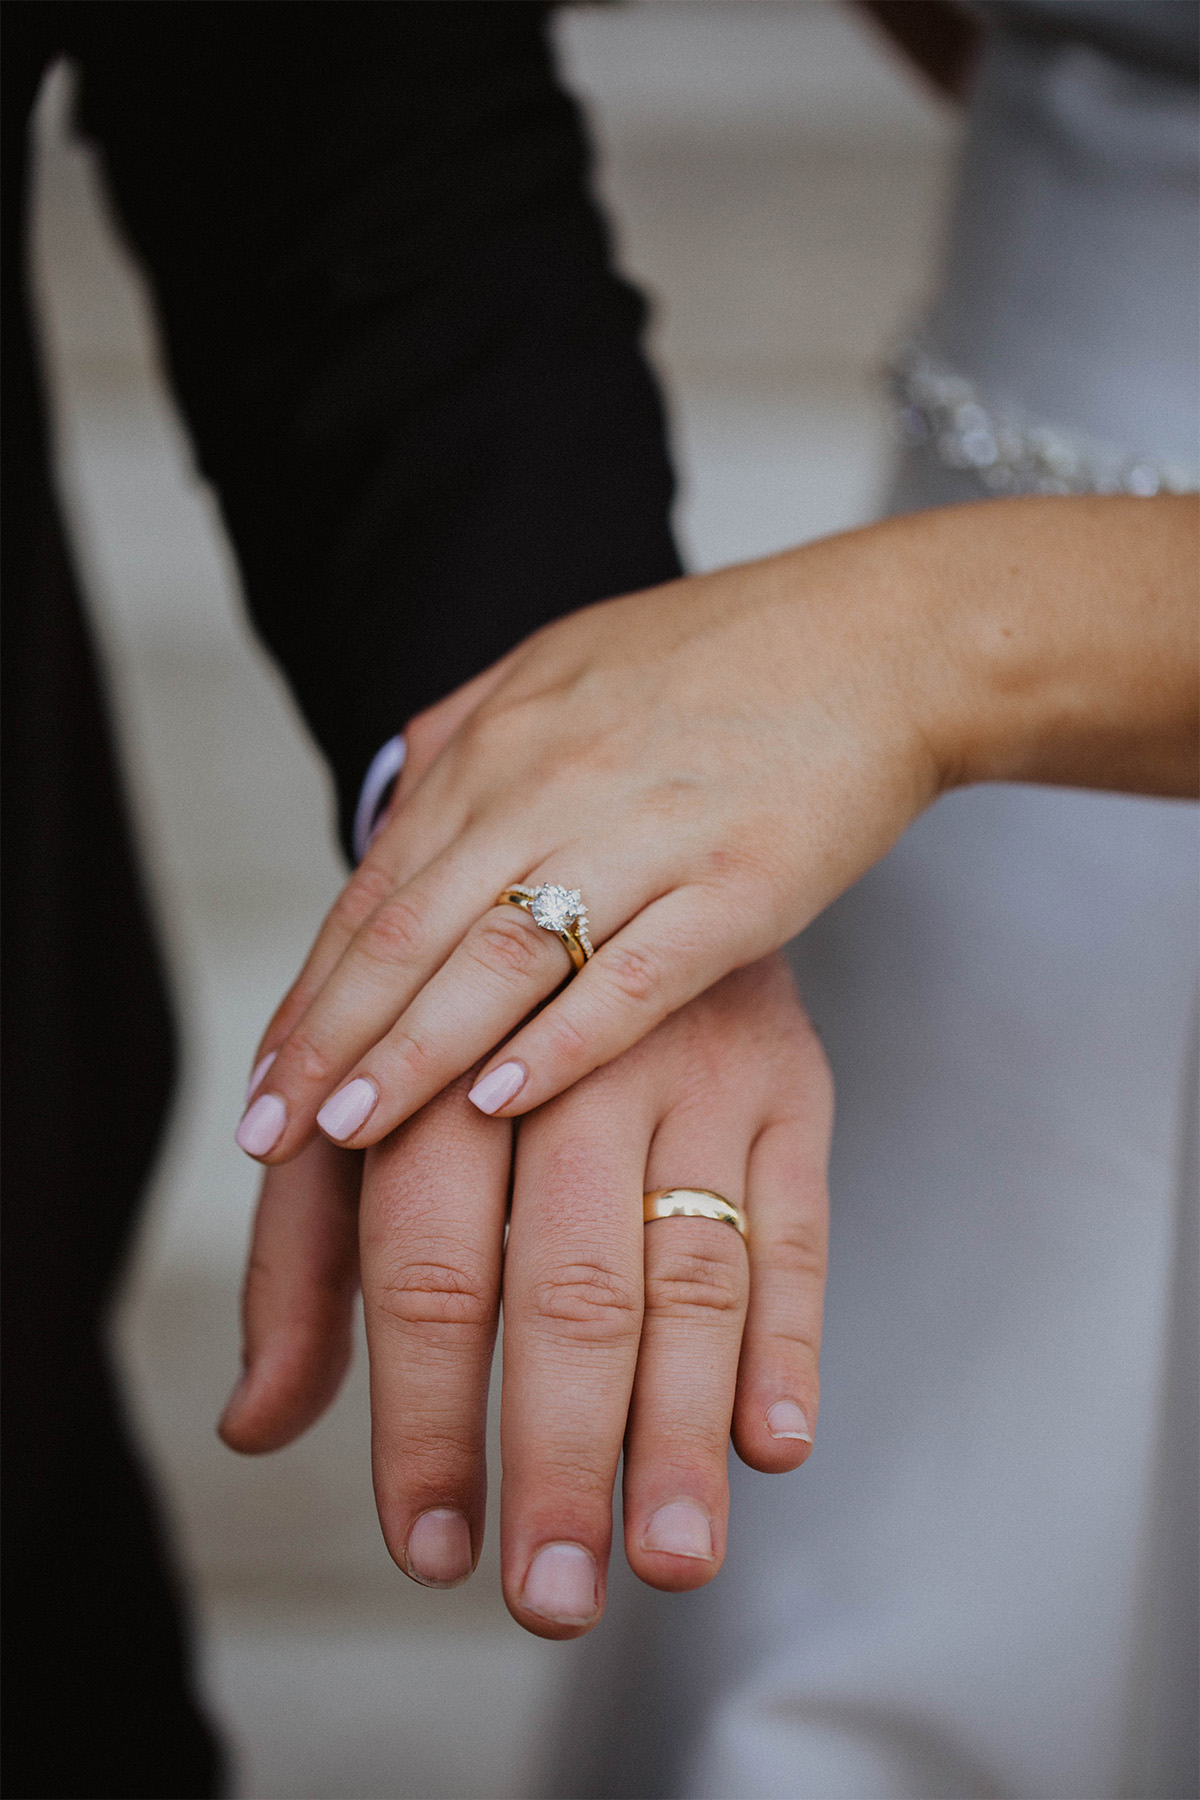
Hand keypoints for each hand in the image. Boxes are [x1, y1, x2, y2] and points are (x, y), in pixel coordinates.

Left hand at [221, 954, 831, 1636]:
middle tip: (553, 1596)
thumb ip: (302, 1264)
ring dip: (682, 1424)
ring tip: (671, 1559)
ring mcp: (697, 1074)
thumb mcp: (359, 1117)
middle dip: (560, 1451)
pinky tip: (773, 1446)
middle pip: (571, 1283)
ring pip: (695, 1268)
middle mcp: (572, 1067)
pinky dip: (793, 1340)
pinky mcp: (792, 1088)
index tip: (431, 1551)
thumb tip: (255, 1424)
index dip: (427, 1419)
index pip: (431, 1269)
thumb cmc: (451, 1037)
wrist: (590, 862)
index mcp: (443, 1075)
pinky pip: (801, 1224)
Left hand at [235, 493, 1195, 1165]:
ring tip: (346, 1131)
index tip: (265, 1074)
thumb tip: (396, 799)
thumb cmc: (725, 661)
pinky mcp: (739, 883)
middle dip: (333, 1038)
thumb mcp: (568, 667)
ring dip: (415, 1051)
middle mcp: (557, 784)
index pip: (381, 886)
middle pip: (416, 930)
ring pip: (502, 958)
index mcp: (507, 741)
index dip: (316, 988)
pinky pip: (633, 974)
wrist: (883, 638)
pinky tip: (501, 1100)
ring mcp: (648, 834)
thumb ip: (475, 734)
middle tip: (269, 1129)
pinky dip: (562, 1041)